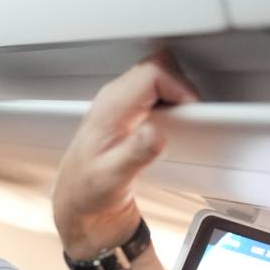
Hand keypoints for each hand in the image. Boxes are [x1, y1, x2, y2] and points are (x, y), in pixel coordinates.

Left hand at [52, 52, 197, 257]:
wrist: (79, 202)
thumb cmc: (88, 191)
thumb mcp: (113, 178)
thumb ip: (135, 153)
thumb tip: (154, 133)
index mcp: (110, 108)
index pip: (153, 73)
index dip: (180, 88)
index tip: (191, 112)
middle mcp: (113, 99)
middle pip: (158, 67)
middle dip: (181, 86)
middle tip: (191, 116)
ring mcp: (118, 103)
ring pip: (157, 75)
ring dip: (176, 92)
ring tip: (184, 121)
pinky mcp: (126, 112)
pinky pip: (154, 91)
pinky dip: (170, 101)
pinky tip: (172, 125)